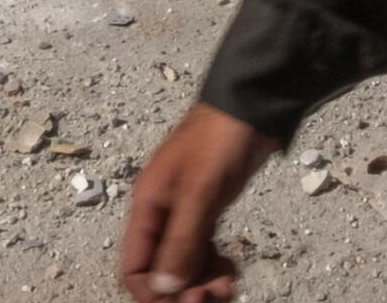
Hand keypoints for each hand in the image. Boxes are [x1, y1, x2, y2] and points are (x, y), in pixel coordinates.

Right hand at [120, 106, 277, 302]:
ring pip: (182, 265)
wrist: (252, 105)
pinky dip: (212, 267)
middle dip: (182, 291)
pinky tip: (230, 270)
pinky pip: (201, 252)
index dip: (153, 294)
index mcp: (147, 207)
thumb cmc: (220, 140)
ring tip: (228, 286)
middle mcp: (160, 214)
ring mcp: (184, 213)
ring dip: (200, 283)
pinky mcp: (206, 211)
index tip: (186, 302)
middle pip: (159, 271)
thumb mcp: (199, 192)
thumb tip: (163, 290)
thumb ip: (181, 242)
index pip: (134, 267)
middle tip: (213, 296)